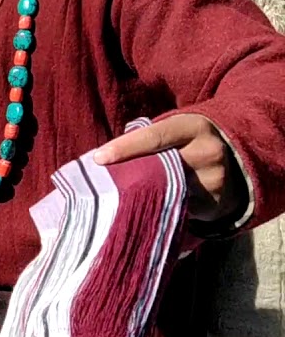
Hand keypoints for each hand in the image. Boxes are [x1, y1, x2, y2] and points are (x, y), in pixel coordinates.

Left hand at [94, 114, 246, 222]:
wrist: (237, 158)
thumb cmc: (189, 141)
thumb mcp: (174, 129)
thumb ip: (147, 138)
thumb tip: (104, 156)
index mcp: (192, 127)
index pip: (154, 136)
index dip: (125, 147)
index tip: (99, 158)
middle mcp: (208, 151)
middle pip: (160, 166)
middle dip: (131, 176)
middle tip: (101, 185)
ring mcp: (215, 179)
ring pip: (169, 191)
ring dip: (144, 195)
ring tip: (120, 199)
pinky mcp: (216, 203)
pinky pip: (181, 208)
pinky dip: (162, 208)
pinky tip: (148, 209)